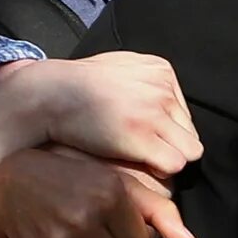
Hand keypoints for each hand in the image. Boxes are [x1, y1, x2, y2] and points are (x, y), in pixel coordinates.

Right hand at [12, 53, 200, 174]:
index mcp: (159, 70)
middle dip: (169, 143)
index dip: (164, 129)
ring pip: (189, 150)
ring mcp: (154, 113)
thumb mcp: (117, 68)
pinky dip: (160, 170)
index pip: (182, 111)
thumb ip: (142, 81)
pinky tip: (138, 166)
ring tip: (141, 160)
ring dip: (167, 158)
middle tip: (141, 150)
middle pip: (188, 131)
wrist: (47, 96)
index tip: (140, 134)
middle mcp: (162, 89)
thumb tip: (160, 97)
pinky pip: (175, 164)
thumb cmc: (74, 87)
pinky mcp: (143, 137)